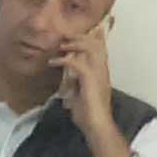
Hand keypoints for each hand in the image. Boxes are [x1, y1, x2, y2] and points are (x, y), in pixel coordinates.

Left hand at [60, 20, 119, 142]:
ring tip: (60, 46)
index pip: (101, 49)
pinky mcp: (91, 79)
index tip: (84, 31)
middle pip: (97, 44)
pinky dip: (64, 60)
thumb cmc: (88, 114)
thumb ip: (76, 85)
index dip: (95, 37)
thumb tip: (67, 82)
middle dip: (81, 37)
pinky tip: (53, 62)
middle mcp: (102, 70)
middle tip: (66, 36)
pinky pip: (77, 63)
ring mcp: (98, 74)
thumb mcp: (79, 95)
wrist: (96, 124)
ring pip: (91, 48)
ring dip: (74, 44)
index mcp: (101, 72)